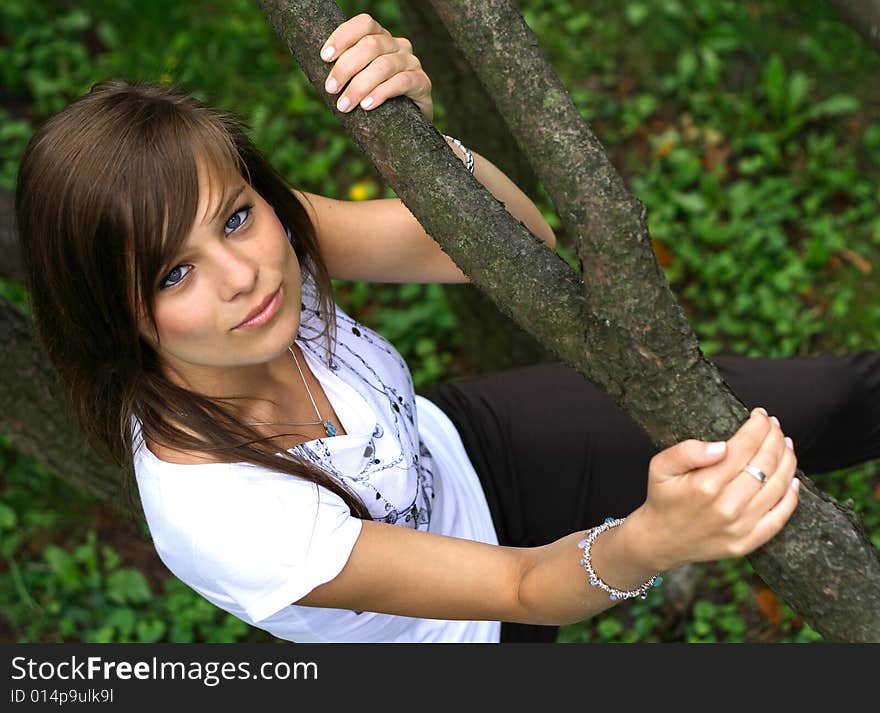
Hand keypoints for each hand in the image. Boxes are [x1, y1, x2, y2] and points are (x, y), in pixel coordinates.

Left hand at [319, 13, 433, 122]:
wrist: (408, 125)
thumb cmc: (377, 102)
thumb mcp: (359, 82)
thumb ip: (346, 73)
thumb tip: (317, 73)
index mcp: (381, 38)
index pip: (364, 24)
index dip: (343, 37)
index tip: (324, 57)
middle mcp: (398, 46)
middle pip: (371, 45)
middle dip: (346, 67)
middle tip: (331, 89)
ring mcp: (412, 63)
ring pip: (384, 66)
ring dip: (359, 86)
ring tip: (344, 105)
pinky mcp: (422, 82)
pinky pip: (401, 82)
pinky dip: (381, 93)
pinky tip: (367, 105)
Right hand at [631, 407, 799, 570]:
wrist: (660, 540)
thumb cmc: (663, 497)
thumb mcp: (660, 466)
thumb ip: (687, 451)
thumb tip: (722, 446)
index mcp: (705, 484)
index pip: (745, 446)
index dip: (758, 426)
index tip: (760, 415)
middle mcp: (727, 506)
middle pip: (766, 463)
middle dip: (775, 437)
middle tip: (774, 425)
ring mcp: (740, 527)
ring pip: (778, 486)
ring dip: (787, 460)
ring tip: (785, 444)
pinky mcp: (747, 542)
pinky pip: (780, 517)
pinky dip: (791, 496)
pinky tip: (792, 479)